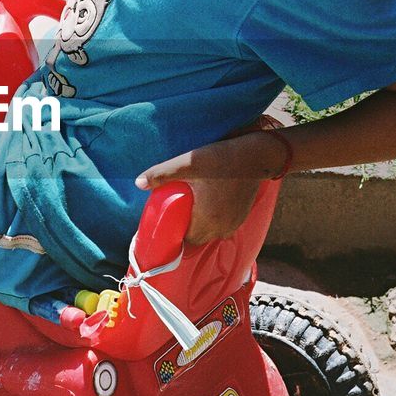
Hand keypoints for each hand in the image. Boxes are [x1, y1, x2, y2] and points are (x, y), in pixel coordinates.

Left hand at [135, 135, 276, 245]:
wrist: (258, 155)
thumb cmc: (222, 159)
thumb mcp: (189, 164)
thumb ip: (162, 174)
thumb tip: (138, 183)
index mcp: (206, 221)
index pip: (185, 241)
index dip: (174, 234)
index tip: (167, 222)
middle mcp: (221, 228)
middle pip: (197, 238)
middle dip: (186, 229)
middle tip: (176, 212)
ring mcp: (234, 224)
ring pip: (211, 233)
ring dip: (200, 225)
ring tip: (190, 208)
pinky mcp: (242, 216)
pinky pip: (223, 226)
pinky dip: (213, 220)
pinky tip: (207, 205)